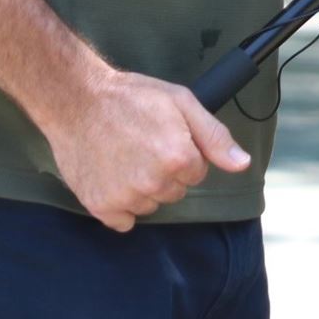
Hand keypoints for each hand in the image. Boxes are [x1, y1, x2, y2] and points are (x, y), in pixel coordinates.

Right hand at [44, 68, 250, 232]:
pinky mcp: (100, 206)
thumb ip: (215, 137)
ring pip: (150, 205)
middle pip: (175, 191)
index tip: (164, 138)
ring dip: (142, 188)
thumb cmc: (131, 97)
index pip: (197, 173)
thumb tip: (241, 164)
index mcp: (178, 158)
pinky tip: (112, 178)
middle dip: (165, 172)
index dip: (184, 154)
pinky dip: (120, 205)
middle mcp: (154, 183)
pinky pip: (123, 221)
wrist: (76, 100)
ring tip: (124, 157)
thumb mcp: (182, 103)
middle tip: (142, 145)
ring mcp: (125, 197)